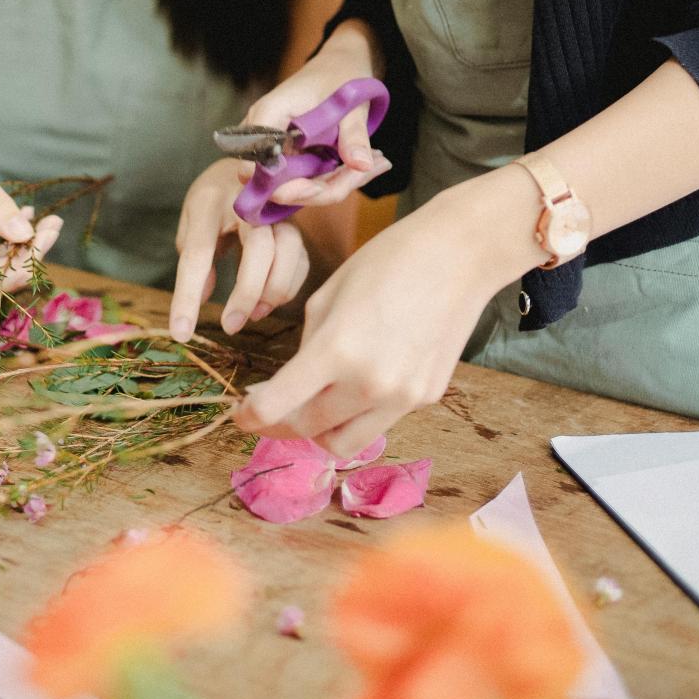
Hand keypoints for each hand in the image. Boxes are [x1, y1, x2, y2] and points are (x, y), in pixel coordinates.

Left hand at [170, 160, 309, 342]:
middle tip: (229, 326)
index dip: (187, 297)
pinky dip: (289, 286)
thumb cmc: (212, 198)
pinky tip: (268, 303)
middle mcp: (248, 202)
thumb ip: (193, 258)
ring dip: (273, 290)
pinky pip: (301, 258)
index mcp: (208, 202)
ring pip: (289, 250)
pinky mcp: (295, 224)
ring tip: (253, 315)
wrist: (246, 161)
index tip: (181, 332)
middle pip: (258, 248)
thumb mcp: (191, 221)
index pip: (197, 254)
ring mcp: (277, 211)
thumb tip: (199, 300)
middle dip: (246, 293)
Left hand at [233, 166, 540, 454]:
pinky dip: (360, 412)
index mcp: (335, 350)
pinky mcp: (426, 398)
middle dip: (282, 422)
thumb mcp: (327, 296)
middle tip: (271, 407)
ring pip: (344, 443)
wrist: (458, 255)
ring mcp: (401, 398)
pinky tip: (359, 381)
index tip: (241, 415)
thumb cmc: (386, 261)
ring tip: (313, 404)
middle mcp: (368, 384)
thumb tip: (294, 383)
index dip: (250, 416)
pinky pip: (380, 420)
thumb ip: (307, 346)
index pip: (277, 406)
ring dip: (321, 430)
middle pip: (308, 429)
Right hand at [241, 24, 389, 212]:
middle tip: (368, 171)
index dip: (282, 185)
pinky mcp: (290, 157)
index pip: (257, 164)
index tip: (322, 188)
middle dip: (324, 190)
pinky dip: (336, 178)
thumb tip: (362, 165)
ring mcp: (275, 148)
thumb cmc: (340, 75)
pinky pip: (308, 180)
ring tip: (379, 163)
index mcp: (269, 114)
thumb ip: (354, 135)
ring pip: (297, 188)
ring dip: (337, 185)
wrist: (340, 64)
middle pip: (278, 185)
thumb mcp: (352, 103)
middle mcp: (264, 135)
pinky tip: (368, 165)